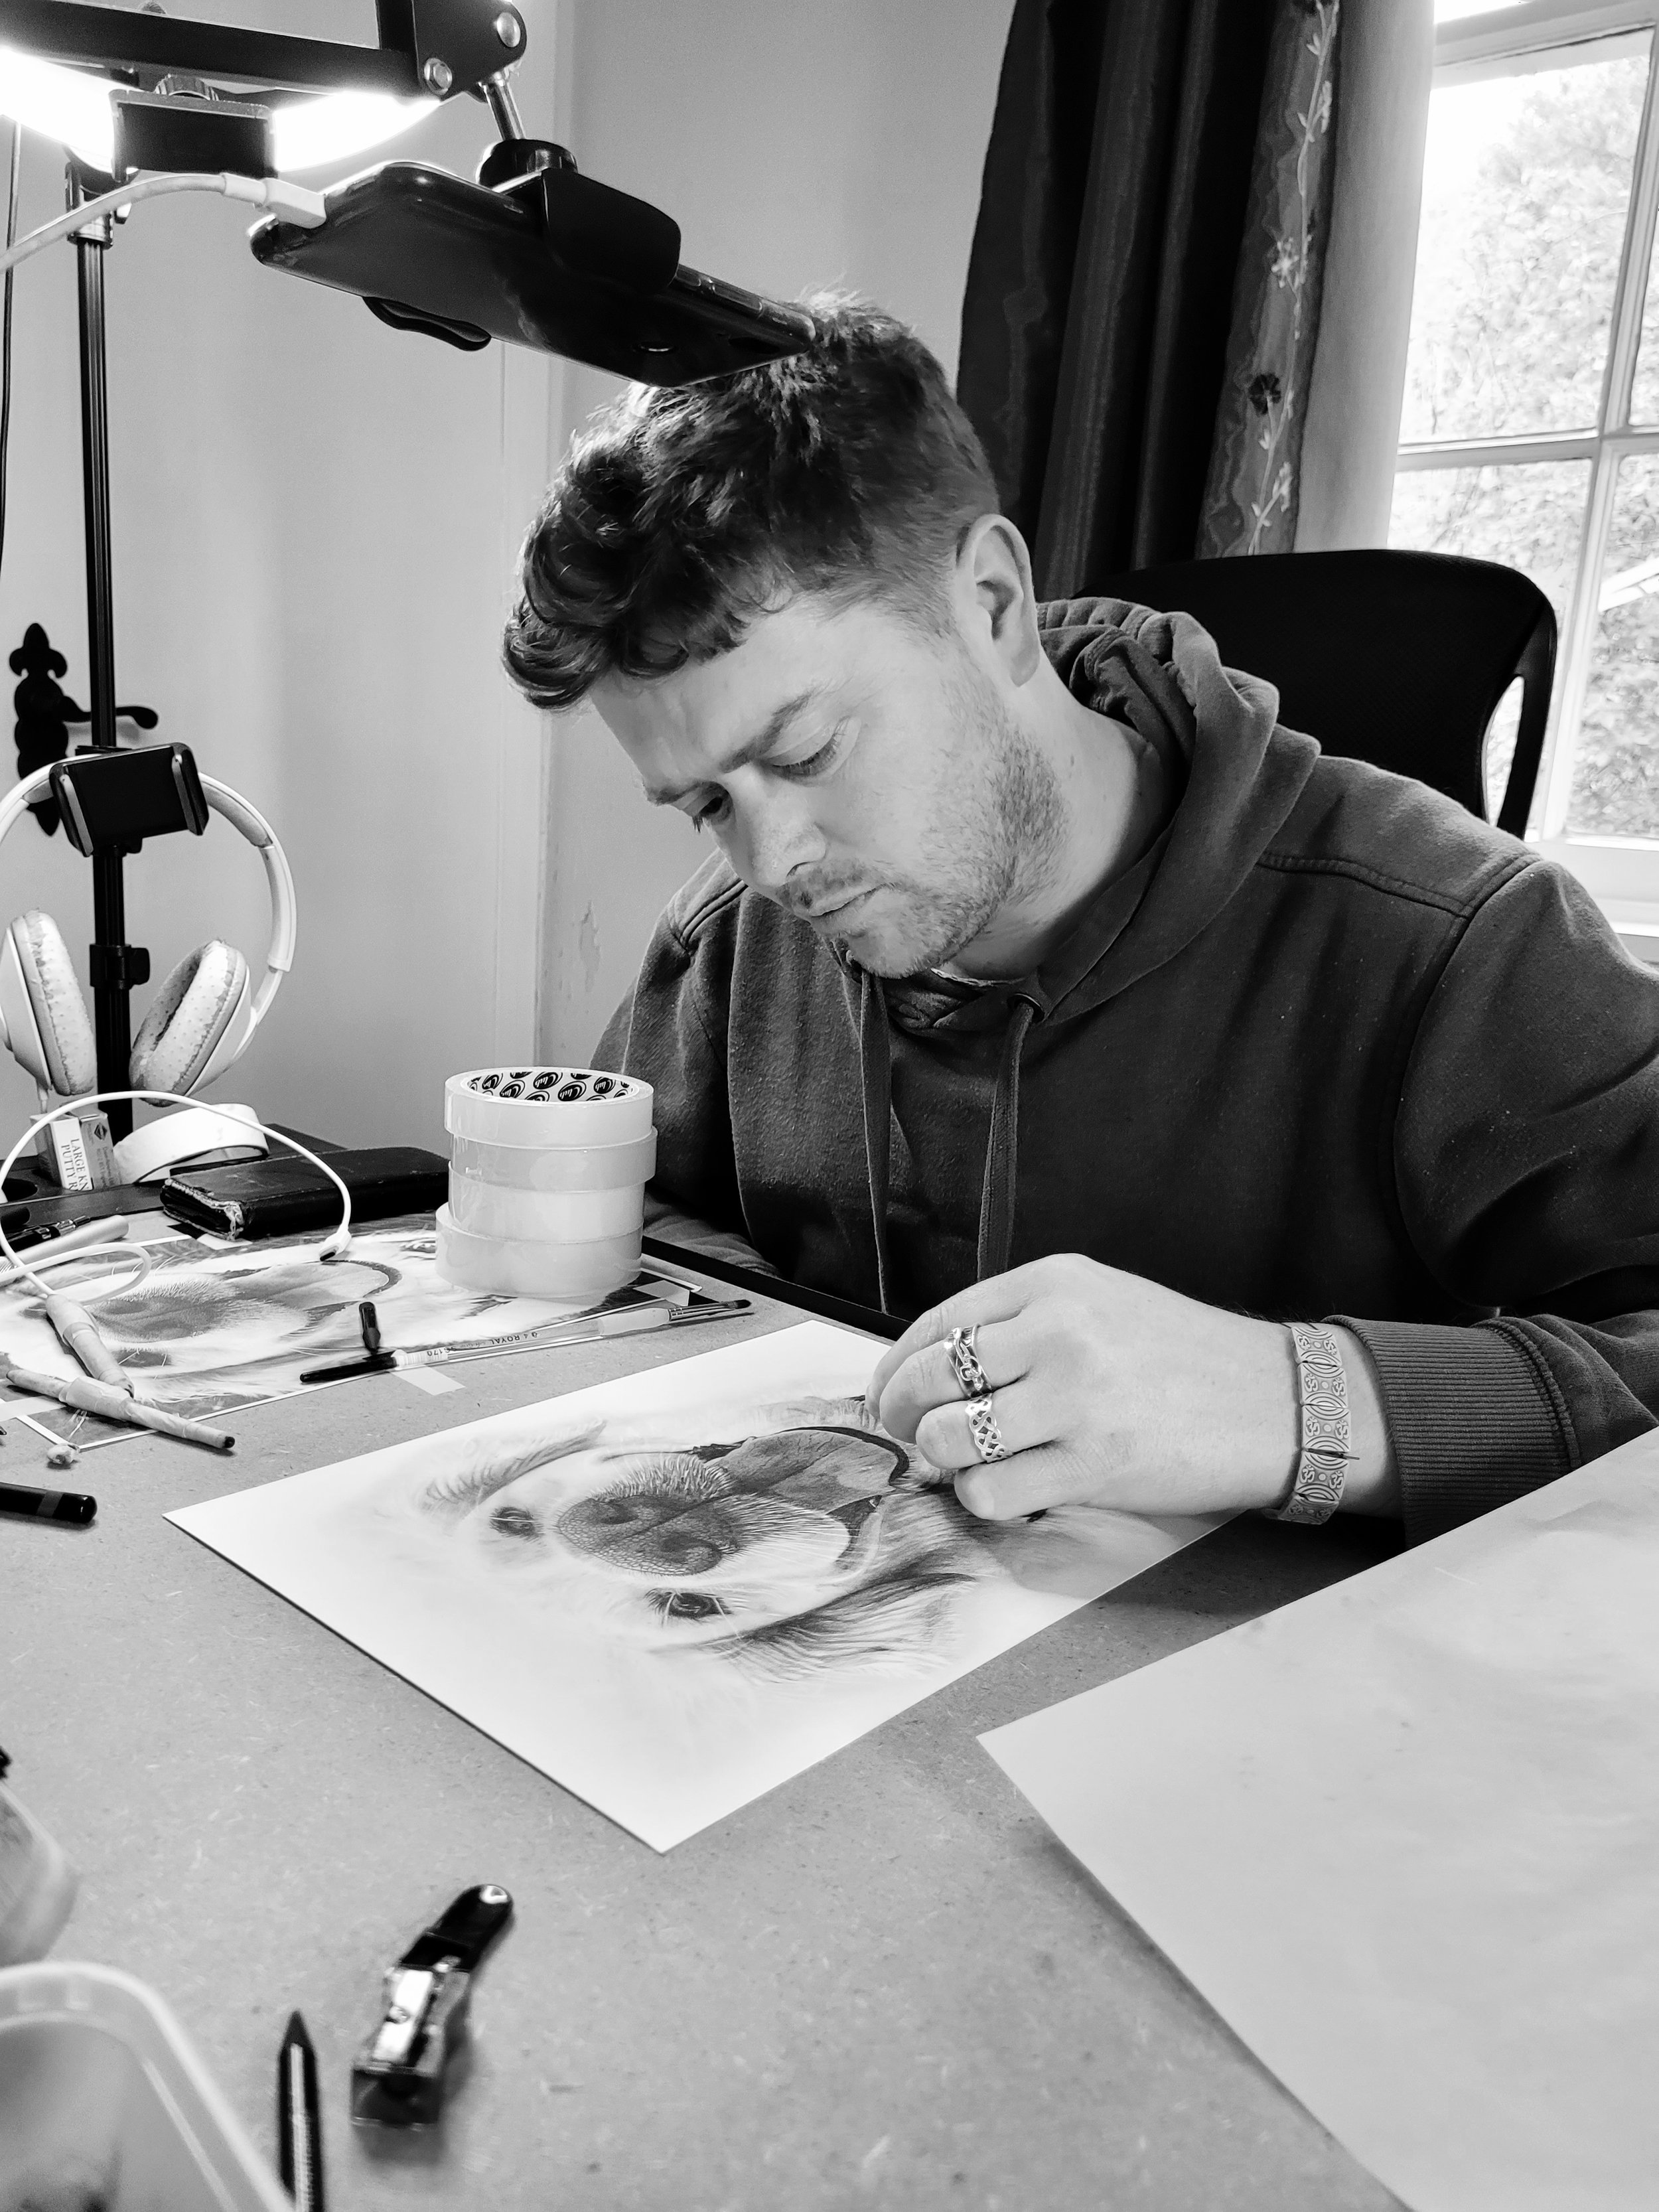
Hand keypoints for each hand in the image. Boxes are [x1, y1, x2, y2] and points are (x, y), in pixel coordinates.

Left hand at [865, 1254, 1396, 1522]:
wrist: (1277, 1401)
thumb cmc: (1186, 1357)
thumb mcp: (1102, 1302)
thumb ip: (1023, 1322)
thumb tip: (935, 1369)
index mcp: (1054, 1283)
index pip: (937, 1325)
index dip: (896, 1368)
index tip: (887, 1394)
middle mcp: (1057, 1331)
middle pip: (928, 1380)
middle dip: (903, 1417)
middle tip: (913, 1436)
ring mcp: (1074, 1399)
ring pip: (949, 1440)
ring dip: (946, 1461)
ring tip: (972, 1463)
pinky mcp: (1092, 1464)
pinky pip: (990, 1491)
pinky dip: (985, 1498)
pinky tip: (1012, 1488)